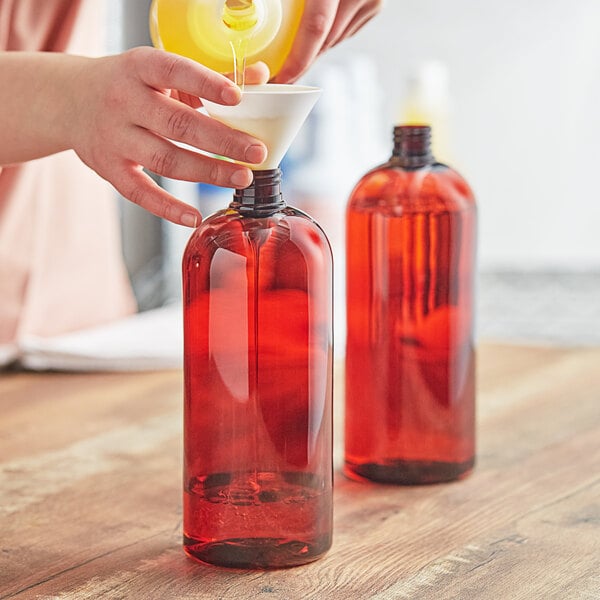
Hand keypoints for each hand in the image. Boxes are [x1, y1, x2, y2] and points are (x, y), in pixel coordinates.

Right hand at [68, 47, 268, 226]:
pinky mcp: (109, 169)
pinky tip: (194, 217)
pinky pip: (140, 193)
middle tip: (256, 152)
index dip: (207, 84)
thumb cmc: (132, 85)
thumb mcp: (163, 71)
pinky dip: (168, 208)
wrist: (71, 100)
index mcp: (139, 67)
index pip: (175, 71)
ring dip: (207, 172)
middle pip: (177, 124)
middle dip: (222, 140)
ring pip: (165, 160)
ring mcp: (114, 138)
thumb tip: (260, 78)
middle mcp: (123, 101)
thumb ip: (210, 77)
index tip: (238, 98)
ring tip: (242, 178)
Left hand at [274, 0, 381, 82]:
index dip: (297, 59)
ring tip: (290, 59)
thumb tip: (235, 2)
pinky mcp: (373, 5)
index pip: (316, 28)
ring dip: (312, 52)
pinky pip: (344, 32)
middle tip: (277, 75)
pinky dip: (325, 39)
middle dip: (301, 62)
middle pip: (325, 40)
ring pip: (335, 39)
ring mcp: (370, 0)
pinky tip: (310, 39)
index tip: (281, 79)